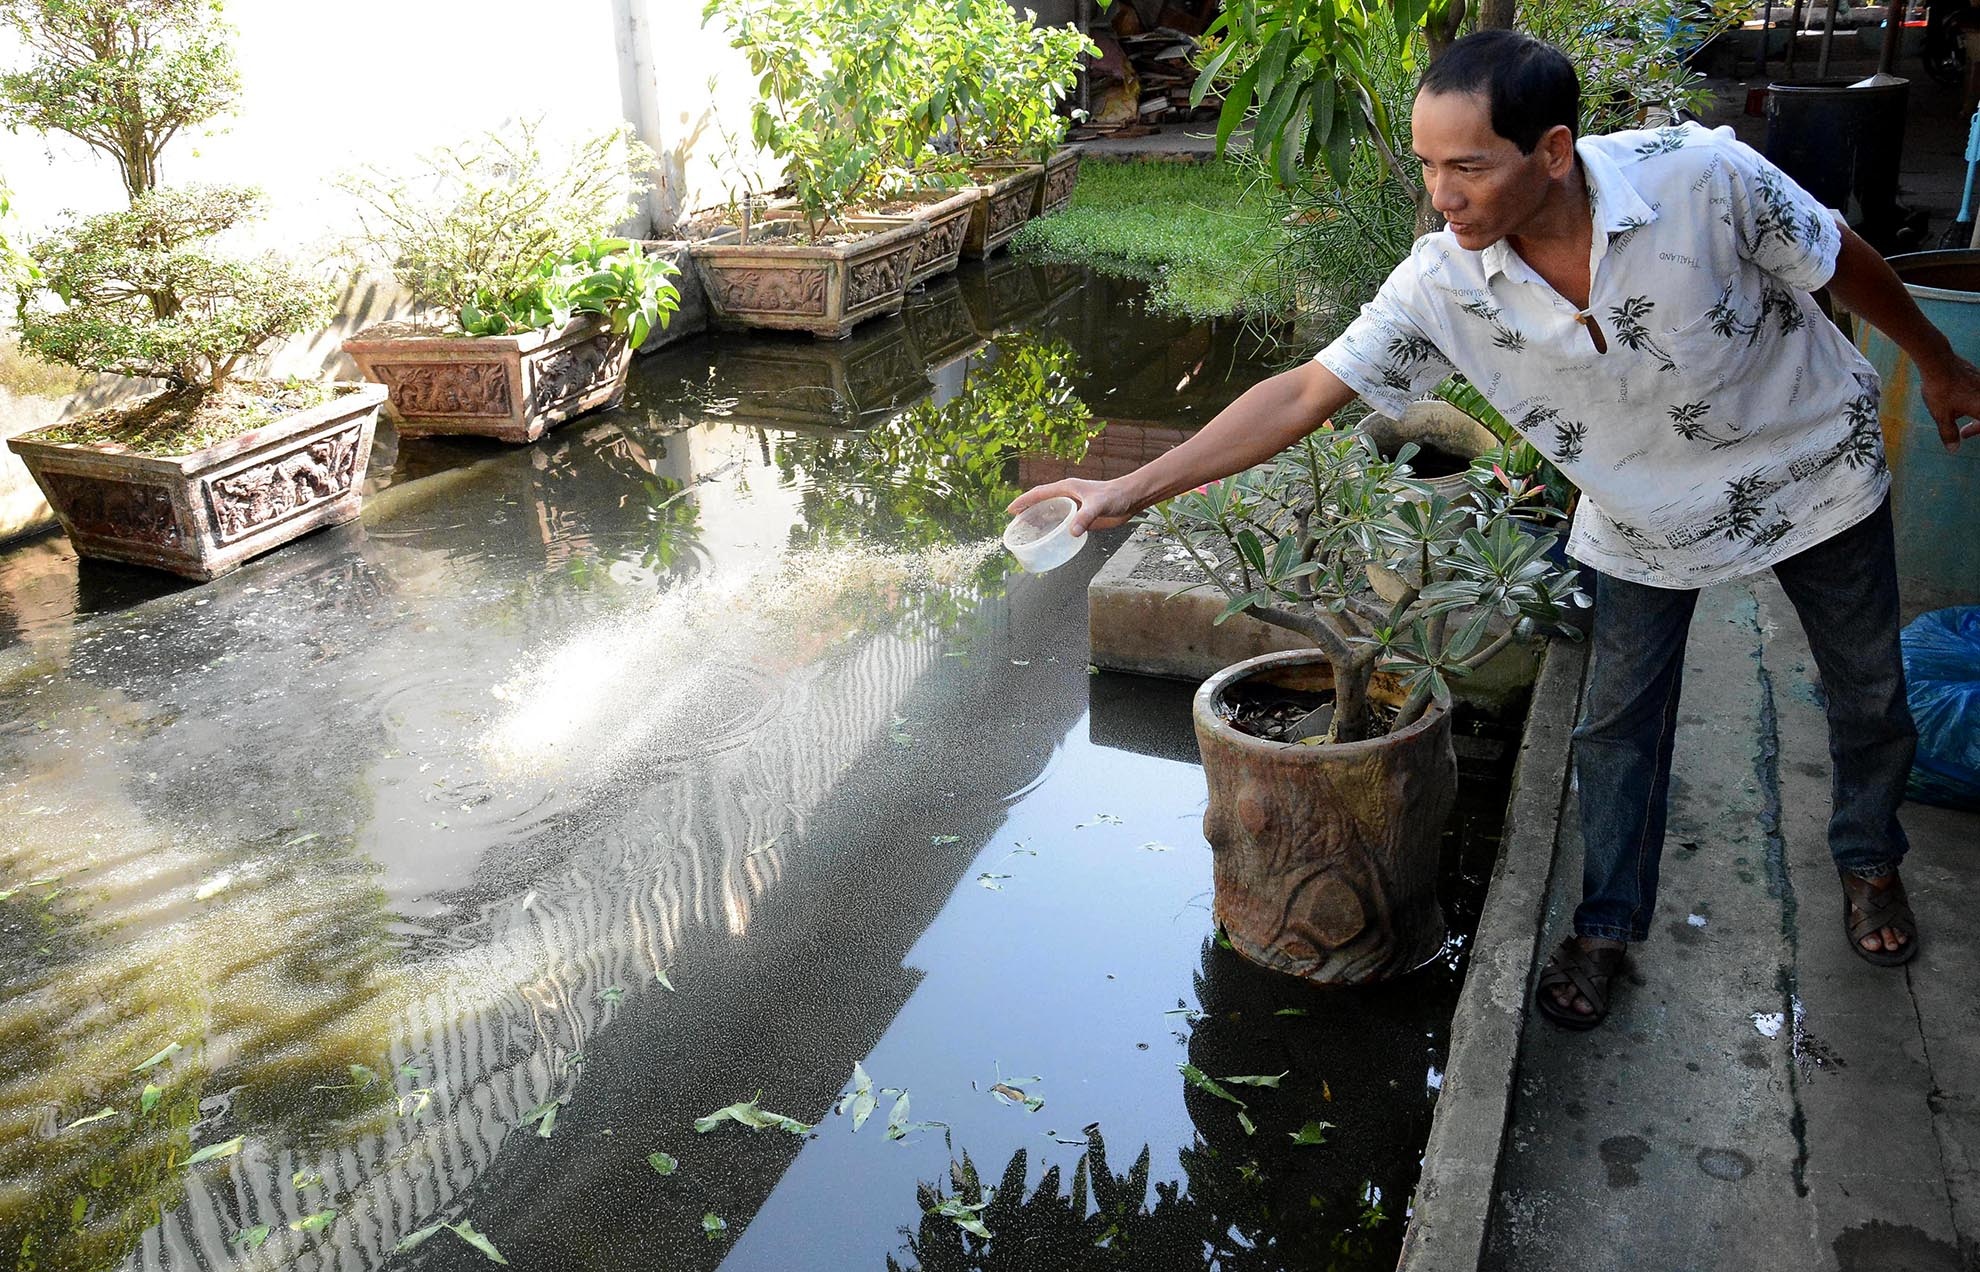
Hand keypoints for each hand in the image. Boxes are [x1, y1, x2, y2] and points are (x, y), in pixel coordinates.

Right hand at [1006, 478, 1140, 536]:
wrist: (1130, 499)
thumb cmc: (1114, 496)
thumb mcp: (1097, 505)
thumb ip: (1085, 518)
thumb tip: (1071, 533)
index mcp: (1066, 488)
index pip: (1039, 494)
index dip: (1024, 501)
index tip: (1010, 510)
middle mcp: (1067, 497)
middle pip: (1041, 504)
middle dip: (1027, 513)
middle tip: (1015, 526)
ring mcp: (1074, 507)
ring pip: (1051, 514)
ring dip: (1039, 522)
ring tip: (1027, 534)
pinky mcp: (1082, 517)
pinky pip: (1063, 524)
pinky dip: (1054, 530)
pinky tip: (1050, 540)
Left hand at [1918, 353, 1979, 452]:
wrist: (1938, 362)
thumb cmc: (1941, 390)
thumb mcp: (1942, 416)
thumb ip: (1949, 433)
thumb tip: (1954, 449)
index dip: (1977, 431)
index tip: (1964, 435)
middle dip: (1977, 425)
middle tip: (1963, 432)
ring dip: (1975, 412)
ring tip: (1956, 414)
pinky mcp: (1977, 375)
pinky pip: (1978, 392)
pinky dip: (1973, 400)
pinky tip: (1957, 399)